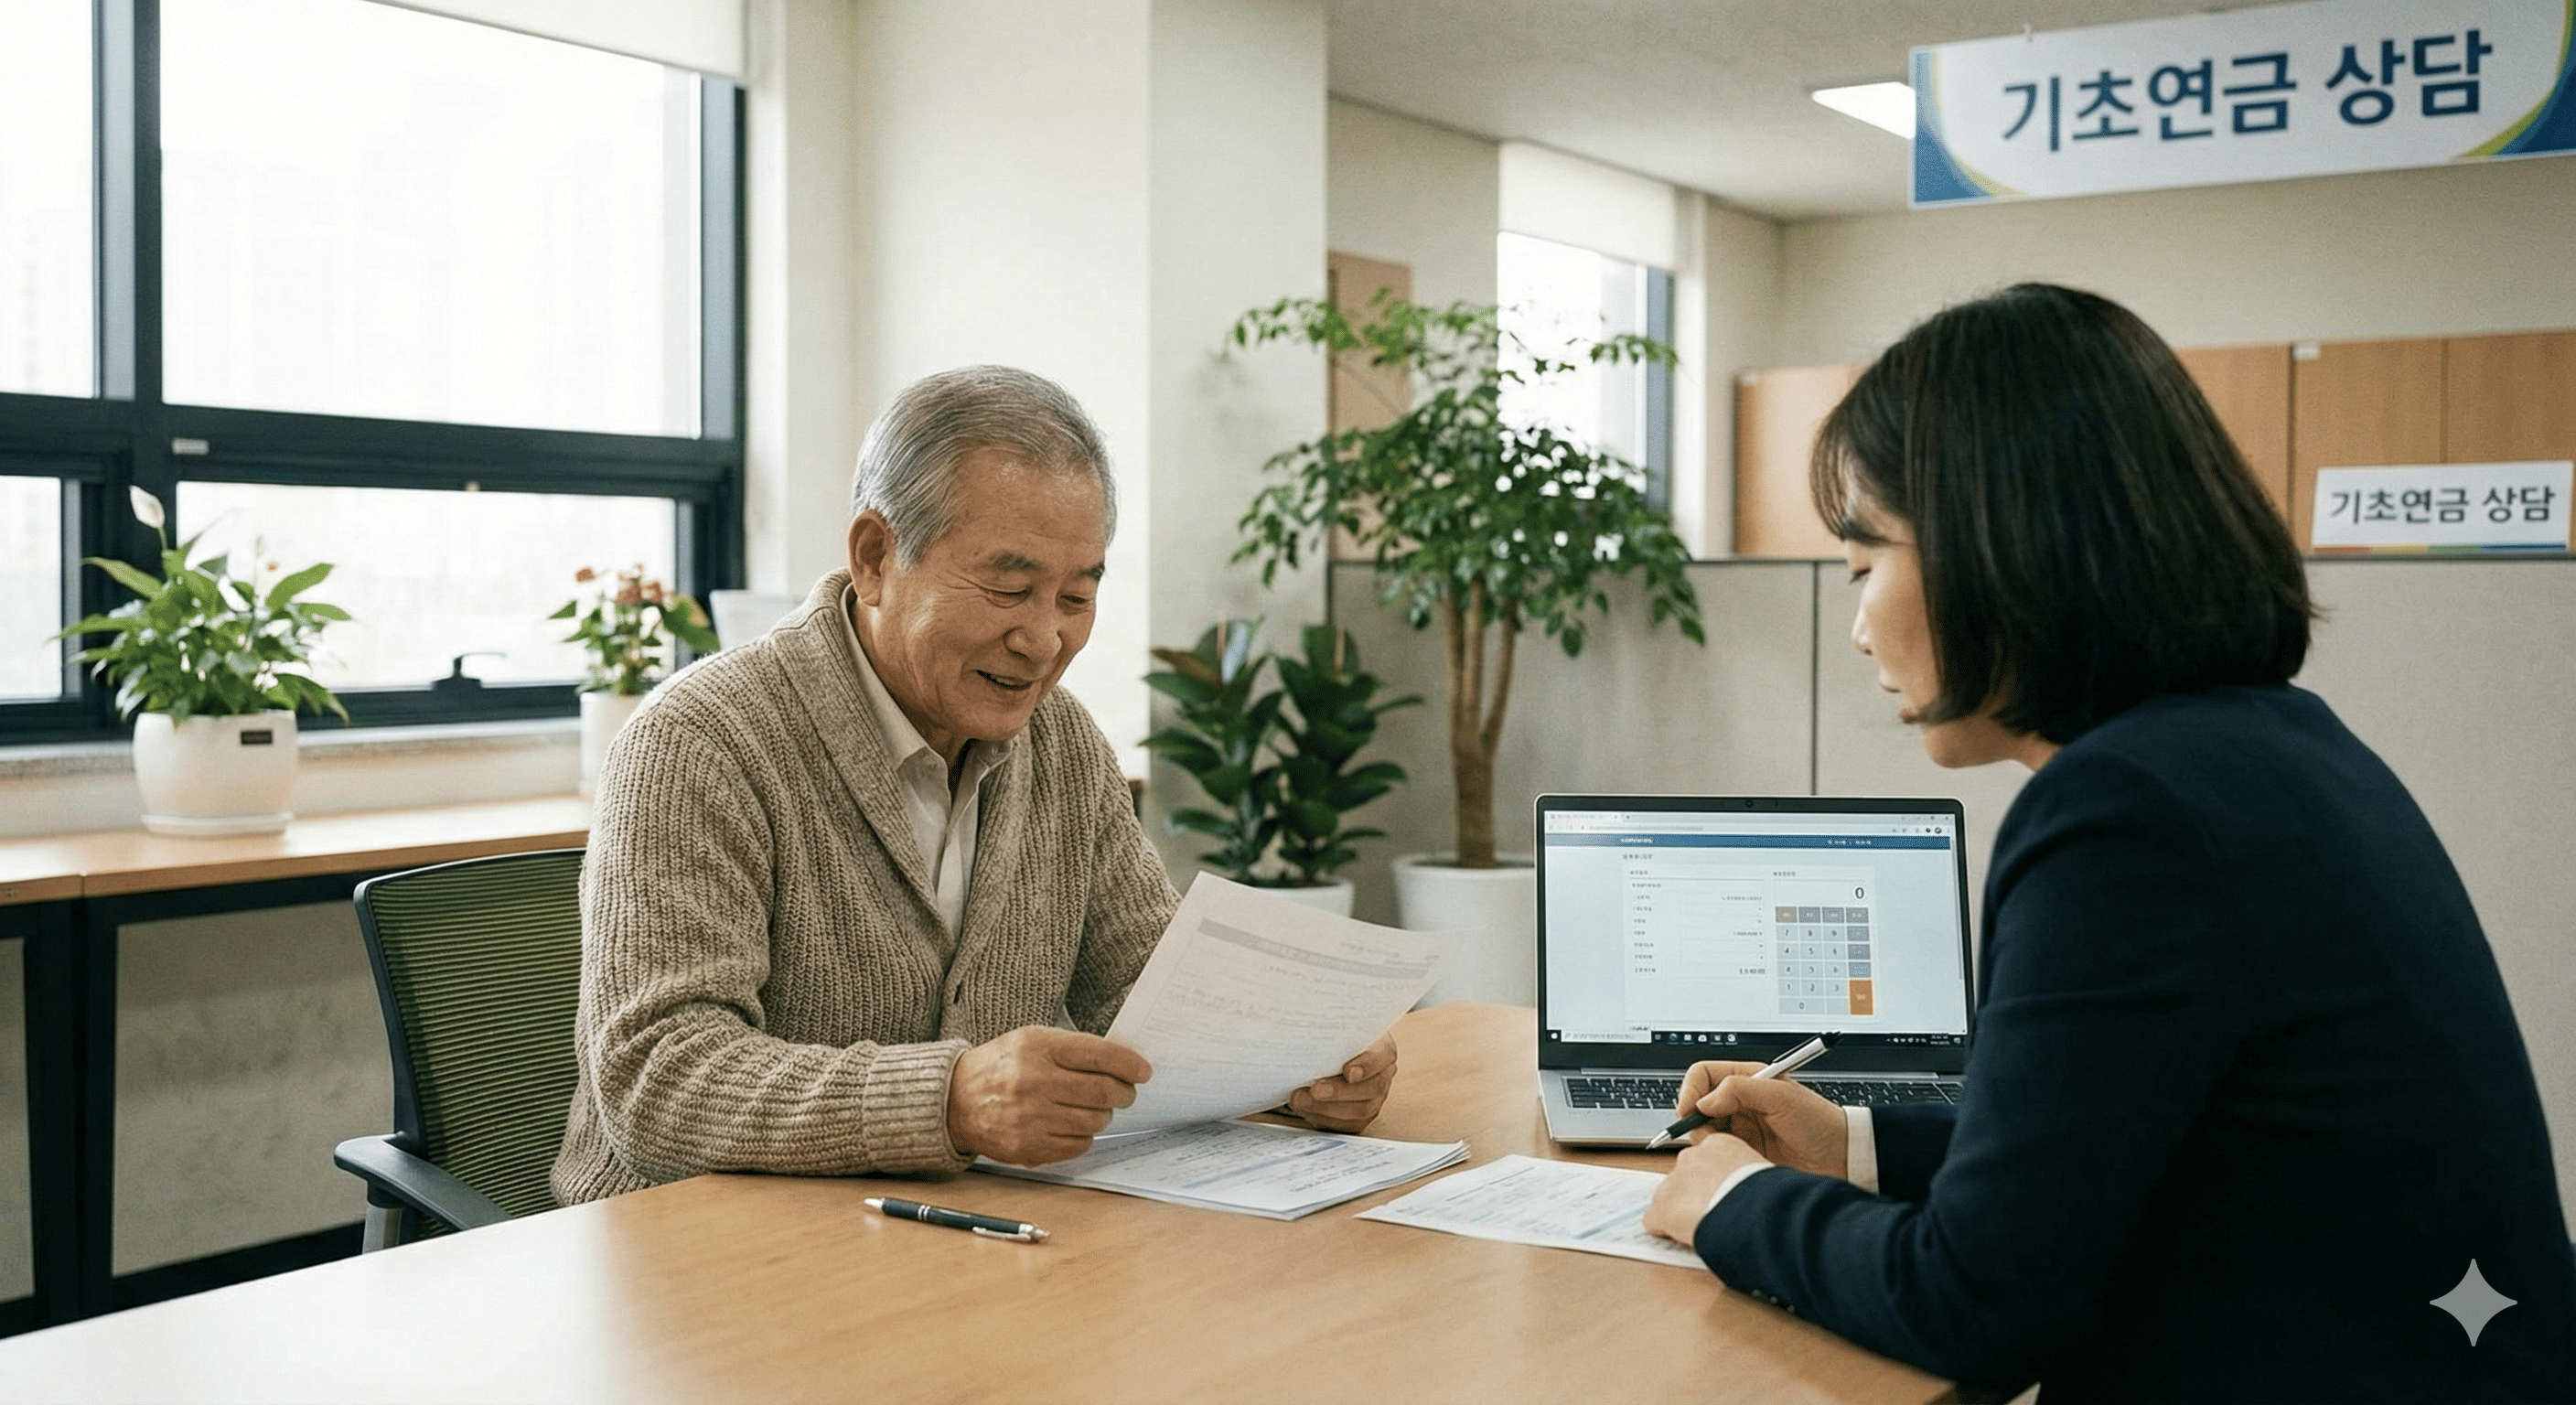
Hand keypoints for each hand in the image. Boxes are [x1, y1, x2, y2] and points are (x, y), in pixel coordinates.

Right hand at [947, 1027, 1151, 1166]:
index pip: (1099, 1055)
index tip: (1143, 1071)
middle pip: (1103, 1092)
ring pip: (1095, 1121)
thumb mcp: (1033, 1040)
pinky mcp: (1028, 1148)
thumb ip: (1074, 1048)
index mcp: (1037, 1049)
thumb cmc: (1003, 1066)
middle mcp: (1033, 1083)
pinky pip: (1079, 1145)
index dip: (1129, 1064)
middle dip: (1124, 1092)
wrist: (956, 1100)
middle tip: (1126, 1092)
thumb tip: (1122, 1062)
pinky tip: (1074, 1124)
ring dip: (1104, 1114)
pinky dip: (1085, 1135)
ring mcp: (1030, 1119)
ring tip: (1095, 1107)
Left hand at [1286, 1031, 1396, 1131]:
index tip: (1348, 1070)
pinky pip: (1347, 1125)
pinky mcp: (1359, 1118)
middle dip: (1340, 1091)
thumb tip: (1303, 1011)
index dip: (1367, 1065)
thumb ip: (1326, 1028)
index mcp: (1382, 1048)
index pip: (1382, 1056)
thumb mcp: (1333, 1027)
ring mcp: (1374, 1099)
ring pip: (1360, 1111)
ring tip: (1300, 1099)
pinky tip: (1305, 1110)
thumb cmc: (1332, 1038)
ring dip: (1326, 1107)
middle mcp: (1383, 1075)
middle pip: (1372, 1088)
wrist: (1327, 1055)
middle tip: (1315, 1089)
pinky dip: (1324, 1118)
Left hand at [1643, 1132, 1772, 1243]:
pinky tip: (1681, 1238)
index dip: (1709, 1178)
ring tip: (1701, 1226)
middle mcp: (1691, 1157)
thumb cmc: (1770, 1197)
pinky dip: (1664, 1230)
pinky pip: (1654, 1220)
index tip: (1718, 1191)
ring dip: (1678, 1211)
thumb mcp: (1762, 1172)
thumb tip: (1747, 1187)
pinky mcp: (1663, 1208)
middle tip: (1712, 1211)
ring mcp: (1673, 1182)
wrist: (1758, 1214)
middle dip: (1691, 1194)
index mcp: (1718, 1145)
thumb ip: (1745, 1172)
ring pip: (1666, 1197)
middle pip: (1682, 1176)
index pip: (1703, 1158)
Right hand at [1674, 1060, 1848, 1177]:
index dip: (1691, 1090)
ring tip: (1725, 1148)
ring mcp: (1741, 1128)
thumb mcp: (1783, 1097)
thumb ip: (1741, 1090)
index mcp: (1749, 1080)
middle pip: (1698, 1103)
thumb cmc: (1821, 1124)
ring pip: (1703, 1129)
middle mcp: (1741, 1102)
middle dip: (1695, 1118)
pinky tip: (1733, 1159)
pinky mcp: (1744, 1152)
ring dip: (1706, 1139)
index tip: (1689, 1110)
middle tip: (1704, 1134)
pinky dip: (1716, 1155)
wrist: (1843, 1159)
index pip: (1703, 1075)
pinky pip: (1716, 1151)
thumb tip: (1705, 1101)